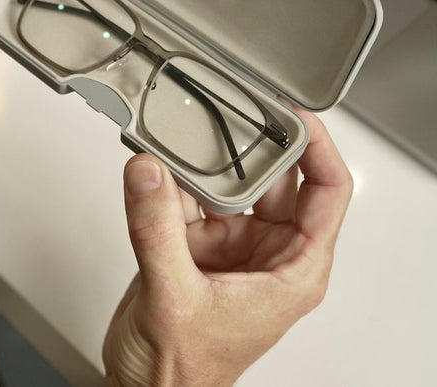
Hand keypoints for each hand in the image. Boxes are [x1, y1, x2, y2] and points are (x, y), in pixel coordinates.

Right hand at [103, 109, 352, 385]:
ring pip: (223, 185)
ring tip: (179, 140)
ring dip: (199, 165)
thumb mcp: (174, 296)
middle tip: (228, 113)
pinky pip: (183, 198)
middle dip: (249, 146)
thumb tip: (148, 171)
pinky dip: (166, 184)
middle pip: (272, 178)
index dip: (319, 147)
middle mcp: (265, 253)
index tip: (295, 114)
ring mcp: (228, 247)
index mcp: (292, 270)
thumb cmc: (185, 372)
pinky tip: (152, 171)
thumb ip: (157, 227)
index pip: (326, 193)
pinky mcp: (192, 245)